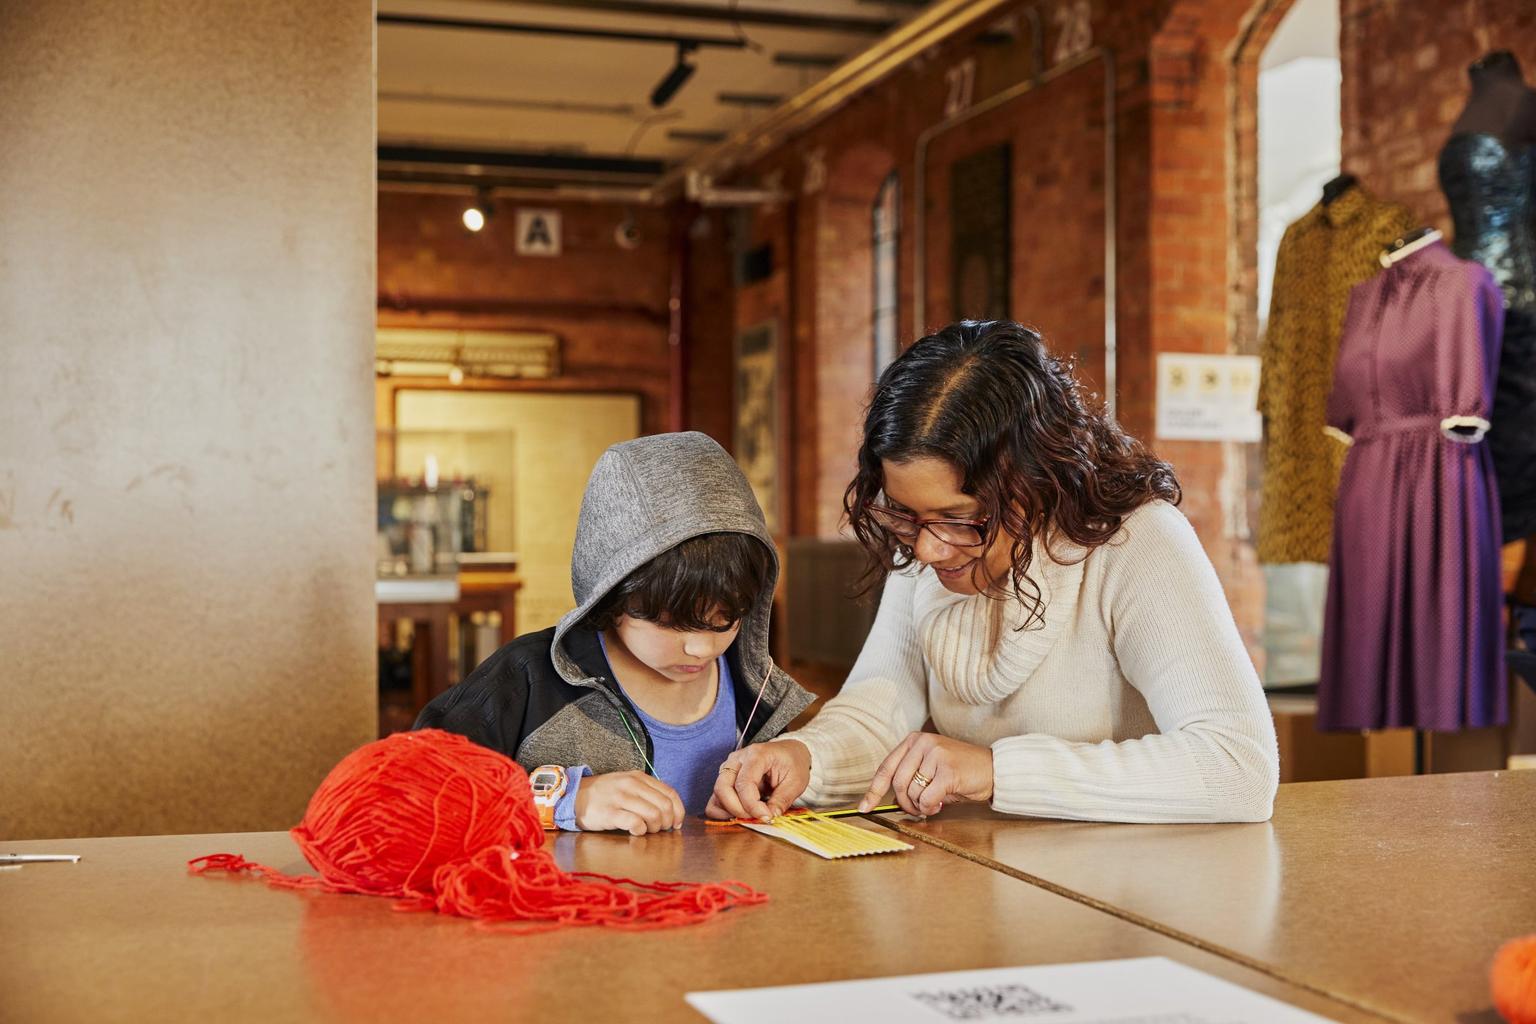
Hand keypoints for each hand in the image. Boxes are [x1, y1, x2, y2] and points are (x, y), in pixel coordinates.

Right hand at [573, 772, 685, 834]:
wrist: (574, 796)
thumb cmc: (605, 795)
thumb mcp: (627, 784)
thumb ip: (647, 792)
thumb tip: (670, 810)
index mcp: (639, 777)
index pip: (670, 793)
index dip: (678, 810)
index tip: (676, 823)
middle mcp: (631, 785)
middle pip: (664, 806)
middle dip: (667, 822)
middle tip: (660, 829)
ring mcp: (620, 798)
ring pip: (653, 814)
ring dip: (655, 827)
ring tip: (647, 830)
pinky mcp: (610, 813)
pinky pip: (635, 823)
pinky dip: (641, 830)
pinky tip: (635, 831)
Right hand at [705, 740, 811, 820]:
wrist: (789, 753)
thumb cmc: (793, 763)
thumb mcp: (796, 781)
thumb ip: (782, 800)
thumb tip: (769, 817)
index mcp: (756, 755)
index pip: (744, 783)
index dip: (752, 806)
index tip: (767, 817)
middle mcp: (737, 759)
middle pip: (722, 788)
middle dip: (737, 809)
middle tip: (756, 818)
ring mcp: (728, 768)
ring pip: (716, 794)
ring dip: (730, 811)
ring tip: (751, 815)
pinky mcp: (726, 779)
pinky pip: (715, 799)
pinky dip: (723, 811)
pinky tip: (741, 814)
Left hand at [859, 732, 993, 816]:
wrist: (994, 769)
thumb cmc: (961, 772)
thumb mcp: (931, 767)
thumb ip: (911, 777)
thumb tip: (890, 800)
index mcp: (915, 740)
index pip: (886, 767)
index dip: (873, 790)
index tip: (864, 806)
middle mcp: (923, 743)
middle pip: (898, 783)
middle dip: (904, 803)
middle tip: (917, 809)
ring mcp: (936, 755)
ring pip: (912, 792)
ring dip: (920, 806)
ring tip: (933, 803)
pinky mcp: (947, 771)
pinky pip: (926, 799)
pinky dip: (930, 808)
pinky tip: (939, 804)